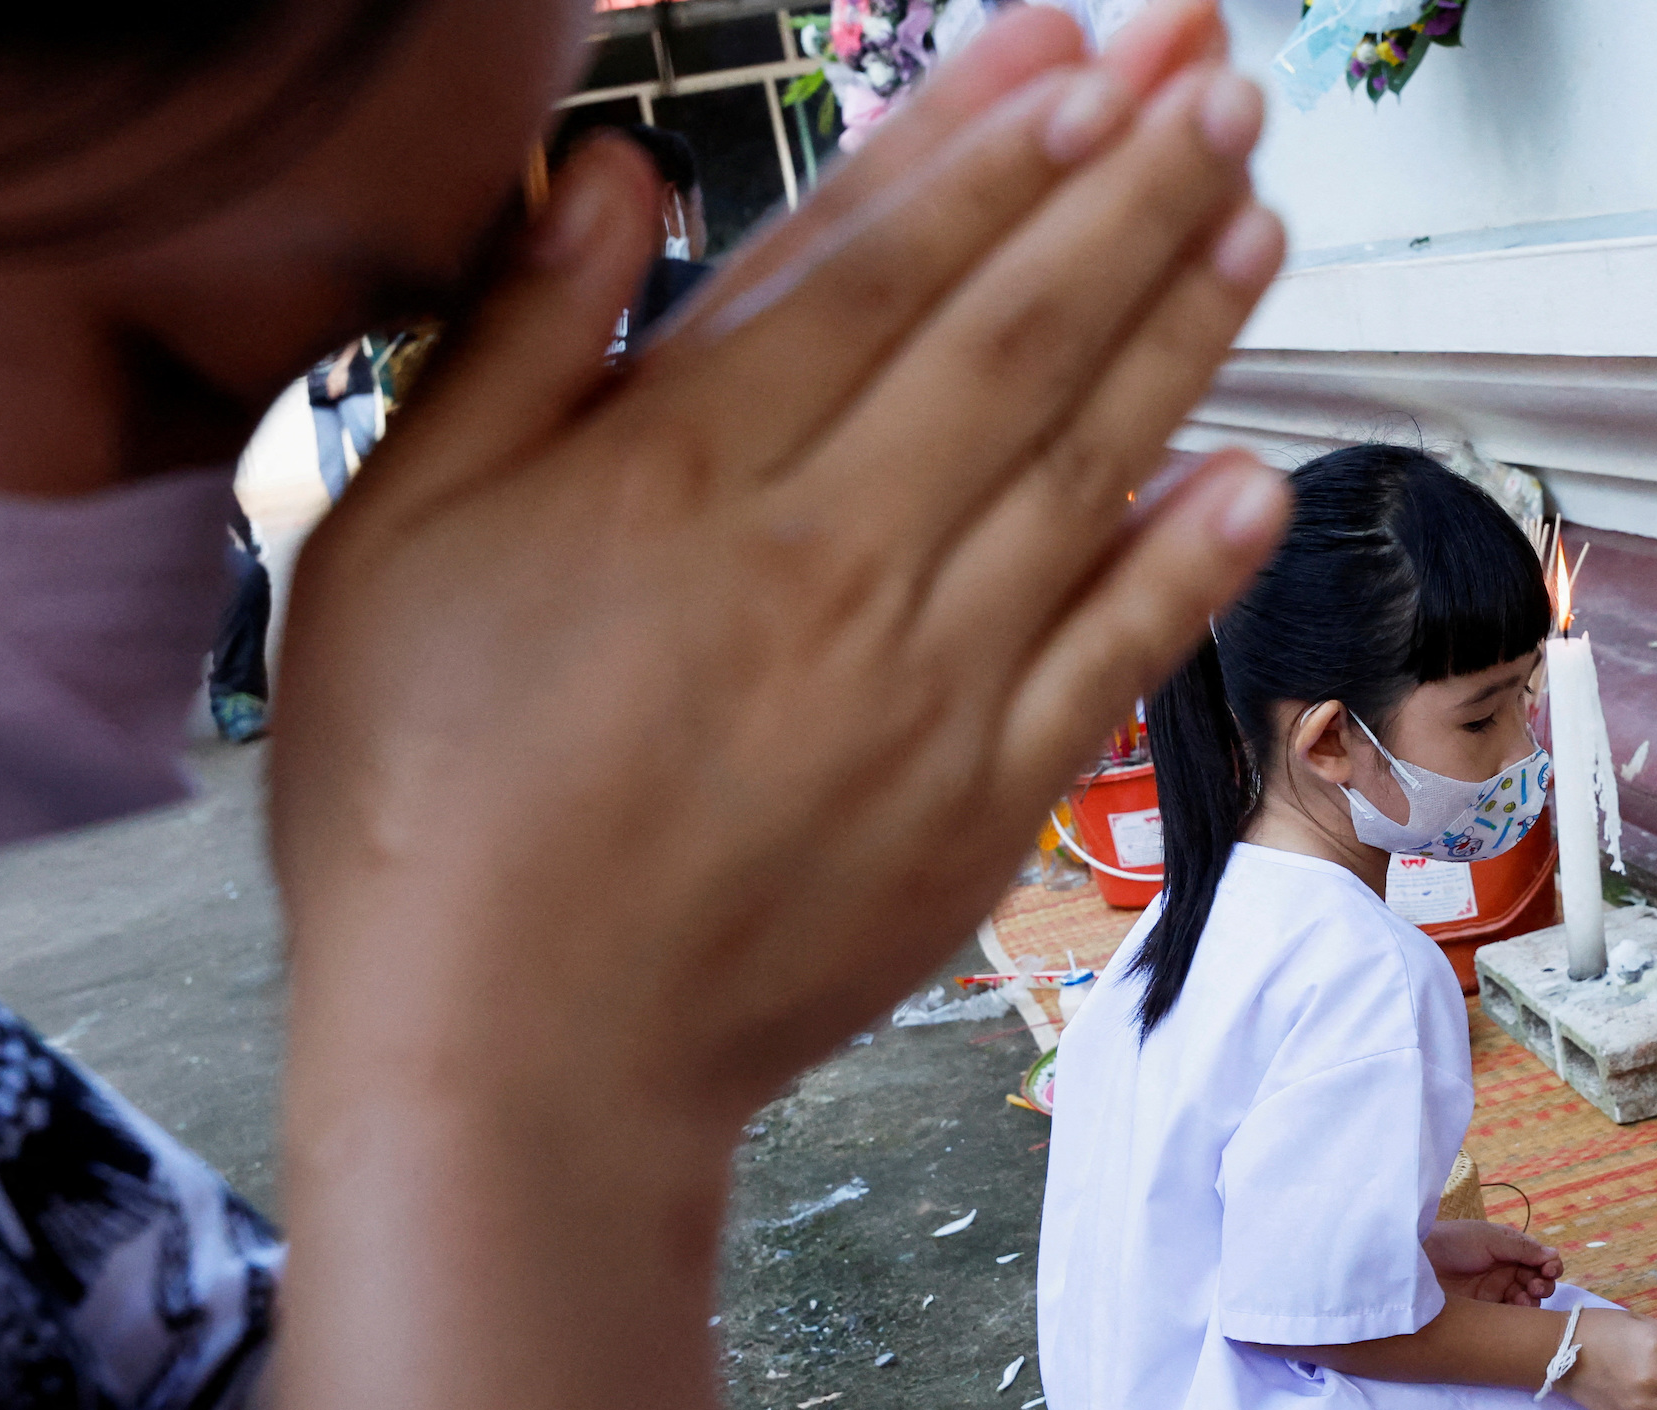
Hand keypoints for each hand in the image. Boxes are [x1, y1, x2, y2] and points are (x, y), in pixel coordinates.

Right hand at [271, 1, 1287, 1144]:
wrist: (515, 1062)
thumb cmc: (422, 800)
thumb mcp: (395, 536)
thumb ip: (515, 342)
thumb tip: (605, 172)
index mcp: (680, 473)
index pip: (874, 266)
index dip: (993, 148)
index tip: (1088, 57)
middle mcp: (829, 555)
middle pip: (1011, 336)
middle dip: (1128, 192)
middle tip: (1223, 77)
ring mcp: (924, 684)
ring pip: (1082, 468)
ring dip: (1182, 330)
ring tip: (1262, 210)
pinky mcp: (980, 804)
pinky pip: (1111, 658)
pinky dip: (1188, 563)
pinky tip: (1253, 471)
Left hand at [1423, 1218, 1560, 1306]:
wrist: (1417, 1262)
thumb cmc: (1453, 1242)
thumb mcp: (1490, 1238)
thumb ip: (1522, 1247)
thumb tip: (1554, 1255)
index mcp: (1508, 1252)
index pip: (1539, 1262)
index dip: (1550, 1266)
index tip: (1550, 1270)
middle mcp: (1504, 1273)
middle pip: (1537, 1284)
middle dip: (1543, 1285)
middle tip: (1535, 1287)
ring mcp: (1493, 1295)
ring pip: (1526, 1303)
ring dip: (1532, 1302)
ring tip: (1524, 1299)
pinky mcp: (1482, 1314)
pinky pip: (1508, 1319)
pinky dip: (1518, 1317)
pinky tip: (1516, 1311)